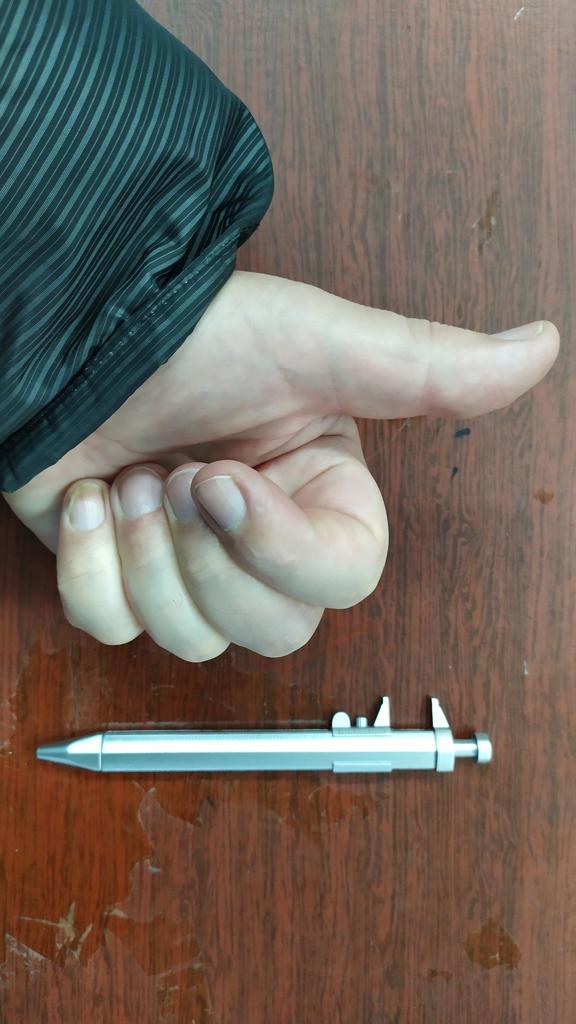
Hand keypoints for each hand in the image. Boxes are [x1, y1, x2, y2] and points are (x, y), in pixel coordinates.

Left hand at [3, 271, 558, 659]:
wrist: (72, 332)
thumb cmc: (192, 334)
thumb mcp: (314, 344)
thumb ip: (427, 365)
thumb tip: (539, 348)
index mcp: (322, 499)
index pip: (343, 582)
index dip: (282, 551)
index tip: (228, 483)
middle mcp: (262, 543)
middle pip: (270, 632)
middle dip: (208, 558)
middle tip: (178, 478)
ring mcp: (189, 566)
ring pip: (188, 641)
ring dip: (146, 556)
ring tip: (131, 482)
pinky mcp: (118, 579)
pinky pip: (111, 629)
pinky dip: (88, 569)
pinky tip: (85, 503)